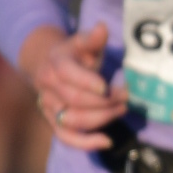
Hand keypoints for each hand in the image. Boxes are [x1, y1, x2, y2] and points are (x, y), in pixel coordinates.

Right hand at [22, 21, 123, 152]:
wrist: (49, 66)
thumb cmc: (74, 54)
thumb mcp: (84, 43)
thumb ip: (93, 39)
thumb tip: (102, 28)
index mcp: (55, 63)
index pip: (68, 74)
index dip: (88, 82)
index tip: (108, 87)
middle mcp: (48, 86)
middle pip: (75, 100)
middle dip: (104, 102)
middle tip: (125, 97)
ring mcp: (49, 106)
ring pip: (73, 120)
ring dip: (102, 118)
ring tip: (121, 109)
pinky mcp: (53, 122)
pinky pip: (65, 138)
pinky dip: (85, 143)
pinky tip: (107, 141)